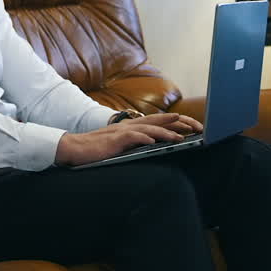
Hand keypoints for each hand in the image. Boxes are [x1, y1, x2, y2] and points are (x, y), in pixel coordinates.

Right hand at [54, 112, 204, 166]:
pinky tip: (153, 142)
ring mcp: (121, 132)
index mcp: (131, 127)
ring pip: (148, 128)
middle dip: (178, 122)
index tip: (192, 125)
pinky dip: (143, 138)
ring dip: (165, 131)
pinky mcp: (113, 141)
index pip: (158, 121)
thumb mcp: (120, 145)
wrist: (74, 149)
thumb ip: (134, 143)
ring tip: (179, 136)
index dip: (176, 122)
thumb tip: (153, 146)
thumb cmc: (96, 149)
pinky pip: (131, 138)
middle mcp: (128, 126)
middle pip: (158, 120)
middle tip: (196, 126)